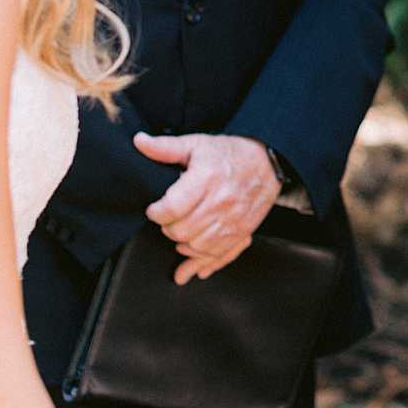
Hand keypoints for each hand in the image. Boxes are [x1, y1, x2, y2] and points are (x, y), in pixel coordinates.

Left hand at [136, 131, 280, 284]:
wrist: (268, 162)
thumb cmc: (229, 153)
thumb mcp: (197, 144)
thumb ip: (166, 147)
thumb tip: (139, 141)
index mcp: (206, 178)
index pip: (171, 208)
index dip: (156, 212)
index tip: (154, 209)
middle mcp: (221, 202)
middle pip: (181, 230)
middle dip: (167, 227)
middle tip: (168, 218)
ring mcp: (233, 220)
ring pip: (197, 246)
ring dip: (183, 243)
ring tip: (179, 232)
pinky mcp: (242, 232)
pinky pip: (219, 255)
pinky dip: (202, 262)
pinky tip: (192, 266)